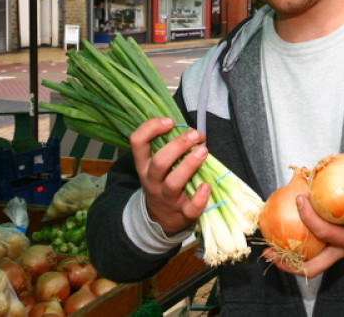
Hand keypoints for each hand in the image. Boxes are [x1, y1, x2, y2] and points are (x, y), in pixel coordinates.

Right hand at [129, 118, 210, 235]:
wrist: (160, 220)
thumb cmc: (163, 183)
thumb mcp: (155, 166)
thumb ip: (168, 148)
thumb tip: (190, 130)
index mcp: (144, 165)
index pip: (137, 142)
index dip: (151, 128)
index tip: (170, 122)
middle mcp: (152, 181)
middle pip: (159, 162)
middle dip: (178, 145)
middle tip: (195, 135)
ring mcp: (166, 198)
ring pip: (173, 182)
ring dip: (190, 164)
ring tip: (204, 151)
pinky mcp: (182, 213)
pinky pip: (190, 208)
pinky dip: (200, 197)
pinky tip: (206, 186)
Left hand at [263, 173, 343, 277]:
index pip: (326, 233)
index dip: (310, 218)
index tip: (300, 199)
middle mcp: (341, 250)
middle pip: (313, 266)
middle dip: (290, 262)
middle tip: (270, 251)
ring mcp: (336, 250)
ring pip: (309, 262)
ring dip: (288, 257)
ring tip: (268, 247)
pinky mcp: (332, 245)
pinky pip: (311, 249)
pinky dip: (296, 244)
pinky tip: (283, 229)